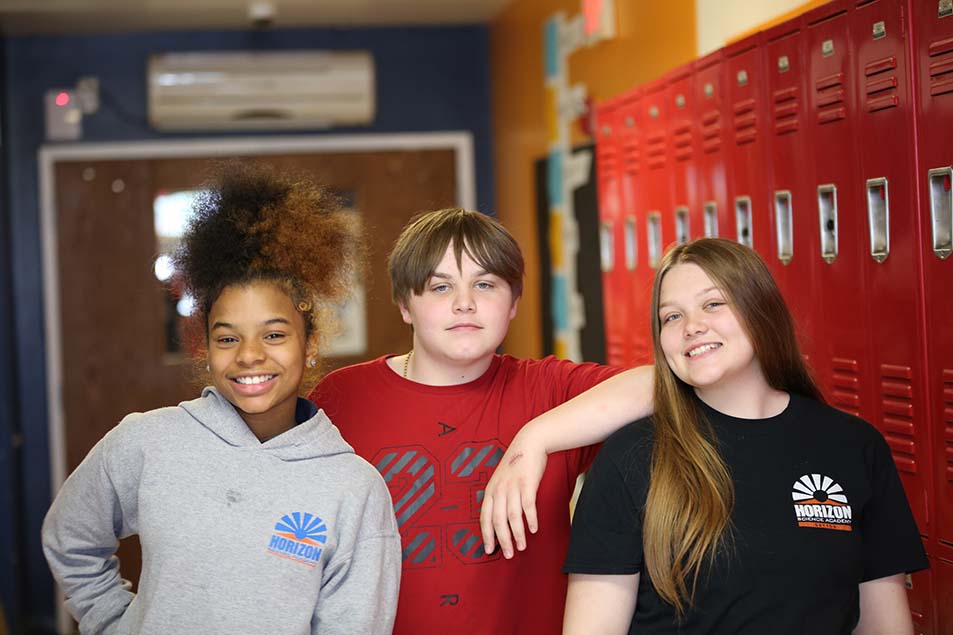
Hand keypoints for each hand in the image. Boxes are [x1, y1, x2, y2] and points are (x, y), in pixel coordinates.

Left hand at [479, 438, 547, 558]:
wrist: (529, 442)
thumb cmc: (516, 464)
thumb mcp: (501, 480)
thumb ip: (499, 497)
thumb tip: (500, 520)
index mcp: (490, 490)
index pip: (484, 518)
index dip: (486, 535)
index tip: (489, 550)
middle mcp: (499, 489)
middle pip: (497, 520)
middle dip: (503, 540)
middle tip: (509, 555)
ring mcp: (512, 486)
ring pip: (512, 516)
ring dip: (517, 534)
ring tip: (522, 546)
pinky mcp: (527, 482)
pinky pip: (527, 505)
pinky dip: (530, 519)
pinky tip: (533, 529)